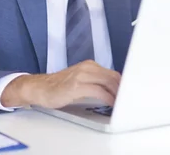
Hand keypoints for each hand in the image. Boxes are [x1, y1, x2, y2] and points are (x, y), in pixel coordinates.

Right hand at [0, 60, 120, 108]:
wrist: (39, 88)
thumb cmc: (60, 86)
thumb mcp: (81, 79)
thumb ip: (96, 81)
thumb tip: (114, 90)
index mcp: (90, 65)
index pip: (113, 73)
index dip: (123, 83)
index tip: (130, 92)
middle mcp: (87, 67)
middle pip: (113, 76)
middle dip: (123, 88)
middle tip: (128, 99)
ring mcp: (82, 75)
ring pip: (108, 82)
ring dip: (117, 93)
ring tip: (122, 102)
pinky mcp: (77, 85)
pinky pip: (98, 91)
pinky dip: (108, 98)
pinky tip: (111, 104)